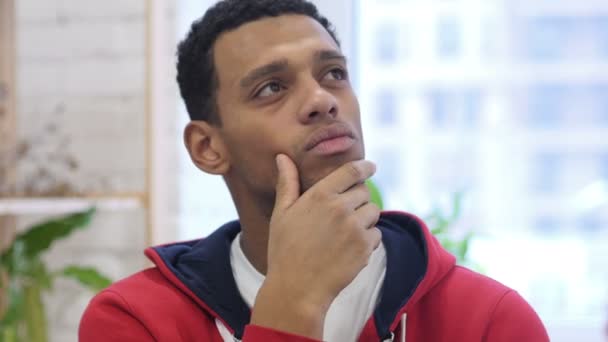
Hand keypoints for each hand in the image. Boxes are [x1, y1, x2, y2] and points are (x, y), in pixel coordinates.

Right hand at [250, 154, 381, 338]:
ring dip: (365, 219)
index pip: (352, 171)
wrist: (296, 289)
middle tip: (343, 215)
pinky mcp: (365, 248)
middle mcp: (341, 207)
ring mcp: (355, 228)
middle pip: (364, 192)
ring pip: (373, 212)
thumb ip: (287, 183)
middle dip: (358, 199)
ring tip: (345, 234)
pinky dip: (368, 240)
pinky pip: (376, 235)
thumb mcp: (281, 213)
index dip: (365, 166)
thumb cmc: (284, 250)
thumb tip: (282, 157)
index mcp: (321, 195)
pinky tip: (348, 249)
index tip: (371, 166)